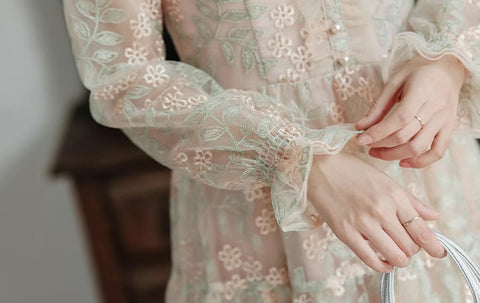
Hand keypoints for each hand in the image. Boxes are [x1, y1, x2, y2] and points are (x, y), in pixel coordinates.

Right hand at [308, 153, 445, 271]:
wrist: (319, 168)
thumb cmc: (353, 171)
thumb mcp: (386, 181)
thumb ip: (410, 201)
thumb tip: (433, 216)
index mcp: (394, 196)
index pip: (421, 229)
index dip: (434, 245)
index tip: (438, 252)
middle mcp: (381, 211)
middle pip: (410, 246)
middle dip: (412, 249)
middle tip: (406, 244)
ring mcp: (363, 223)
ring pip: (395, 256)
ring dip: (399, 259)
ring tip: (395, 253)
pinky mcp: (345, 233)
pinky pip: (371, 260)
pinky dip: (382, 266)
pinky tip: (383, 261)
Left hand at [356, 54, 466, 167]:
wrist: (447, 68)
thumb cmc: (417, 73)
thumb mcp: (394, 82)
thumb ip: (378, 106)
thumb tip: (360, 126)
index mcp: (421, 93)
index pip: (399, 119)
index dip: (378, 132)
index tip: (360, 139)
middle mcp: (435, 109)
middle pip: (405, 136)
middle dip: (380, 144)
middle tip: (366, 144)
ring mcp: (444, 121)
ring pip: (418, 147)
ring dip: (394, 155)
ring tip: (377, 152)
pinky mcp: (450, 128)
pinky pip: (437, 152)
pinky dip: (420, 162)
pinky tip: (402, 162)